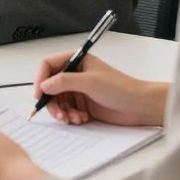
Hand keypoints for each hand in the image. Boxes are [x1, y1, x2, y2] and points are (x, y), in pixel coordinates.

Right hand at [35, 53, 168, 127]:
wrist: (139, 106)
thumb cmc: (121, 88)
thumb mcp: (89, 82)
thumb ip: (64, 82)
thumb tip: (44, 85)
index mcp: (76, 60)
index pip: (48, 65)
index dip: (41, 79)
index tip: (39, 94)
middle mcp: (75, 74)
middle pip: (51, 87)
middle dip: (52, 102)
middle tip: (58, 114)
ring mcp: (79, 90)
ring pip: (58, 101)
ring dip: (62, 112)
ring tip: (72, 119)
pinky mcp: (84, 104)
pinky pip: (68, 111)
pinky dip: (71, 117)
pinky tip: (81, 119)